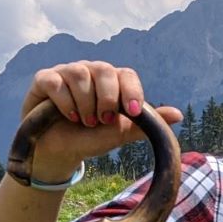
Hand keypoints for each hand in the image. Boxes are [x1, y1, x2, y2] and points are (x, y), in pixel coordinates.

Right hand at [18, 62, 183, 181]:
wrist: (59, 152)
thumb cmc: (91, 139)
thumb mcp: (119, 133)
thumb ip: (145, 124)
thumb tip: (178, 115)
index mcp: (111, 82)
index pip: (127, 75)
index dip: (131, 91)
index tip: (131, 112)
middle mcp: (90, 72)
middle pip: (105, 70)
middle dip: (107, 98)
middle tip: (103, 121)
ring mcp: (66, 72)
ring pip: (80, 74)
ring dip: (85, 104)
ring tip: (84, 121)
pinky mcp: (44, 79)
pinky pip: (56, 81)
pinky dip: (63, 101)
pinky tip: (66, 116)